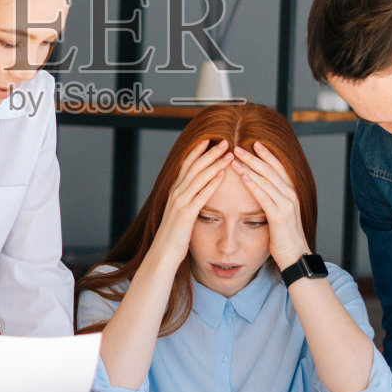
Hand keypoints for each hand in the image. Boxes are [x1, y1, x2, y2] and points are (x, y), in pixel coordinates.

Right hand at [154, 140, 233, 256]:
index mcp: (175, 190)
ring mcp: (180, 202)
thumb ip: (186, 200)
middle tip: (224, 140)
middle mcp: (176, 192)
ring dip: (215, 163)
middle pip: (194, 166)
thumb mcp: (179, 212)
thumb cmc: (174, 234)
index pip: (186, 164)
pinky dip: (212, 183)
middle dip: (210, 152)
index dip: (198, 151)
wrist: (163, 252)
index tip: (209, 139)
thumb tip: (194, 191)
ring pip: (199, 177)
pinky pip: (201, 195)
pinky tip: (223, 175)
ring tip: (228, 153)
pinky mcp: (186, 214)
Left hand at [232, 141, 307, 268]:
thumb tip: (263, 188)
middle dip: (254, 157)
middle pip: (271, 170)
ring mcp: (286, 205)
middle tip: (238, 147)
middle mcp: (290, 195)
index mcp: (291, 192)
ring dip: (249, 168)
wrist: (295, 255)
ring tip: (235, 159)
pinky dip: (253, 185)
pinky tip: (243, 178)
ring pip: (266, 180)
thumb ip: (274, 198)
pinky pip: (264, 197)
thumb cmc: (284, 235)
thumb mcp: (281, 212)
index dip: (267, 154)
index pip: (278, 167)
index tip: (254, 143)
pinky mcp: (279, 217)